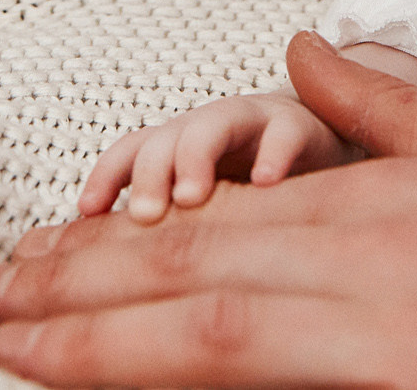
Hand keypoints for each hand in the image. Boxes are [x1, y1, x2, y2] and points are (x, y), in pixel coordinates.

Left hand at [0, 31, 416, 387]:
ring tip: (17, 345)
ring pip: (220, 342)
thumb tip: (302, 55)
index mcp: (378, 207)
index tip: (24, 259)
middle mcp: (372, 269)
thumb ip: (384, 109)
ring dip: (107, 347)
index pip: (207, 229)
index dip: (104, 247)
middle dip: (72, 297)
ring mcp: (400, 343)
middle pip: (189, 285)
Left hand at [78, 92, 350, 222]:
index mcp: (177, 150)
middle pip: (164, 140)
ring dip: (194, 156)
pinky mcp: (302, 128)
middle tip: (142, 215)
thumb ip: (169, 238)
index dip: (106, 176)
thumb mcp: (207, 215)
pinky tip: (265, 184)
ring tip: (190, 197)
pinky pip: (284, 134)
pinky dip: (273, 154)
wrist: (329, 150)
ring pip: (212, 126)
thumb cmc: (254, 195)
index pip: (130, 152)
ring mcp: (252, 124)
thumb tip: (115, 290)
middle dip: (148, 173)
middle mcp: (207, 131)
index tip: (86, 212)